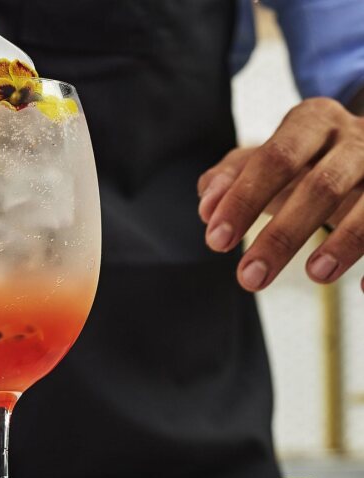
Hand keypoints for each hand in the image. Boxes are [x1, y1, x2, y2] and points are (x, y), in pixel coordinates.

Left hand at [197, 97, 363, 292]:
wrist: (363, 149)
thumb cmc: (304, 160)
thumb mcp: (266, 160)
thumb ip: (231, 177)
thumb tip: (207, 206)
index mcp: (313, 121)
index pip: (274, 159)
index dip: (244, 199)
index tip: (216, 241)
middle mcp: (356, 137)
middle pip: (322, 185)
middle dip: (283, 236)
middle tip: (248, 278)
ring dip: (346, 241)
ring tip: (314, 276)